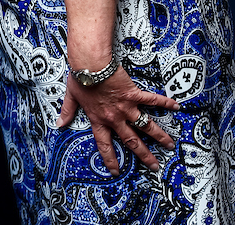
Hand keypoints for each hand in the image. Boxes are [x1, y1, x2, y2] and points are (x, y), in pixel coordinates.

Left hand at [58, 65, 179, 174]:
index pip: (104, 144)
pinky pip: (151, 100)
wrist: (90, 65)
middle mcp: (114, 118)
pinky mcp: (134, 94)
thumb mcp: (71, 96)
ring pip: (146, 126)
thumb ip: (67, 111)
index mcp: (98, 119)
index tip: (116, 171)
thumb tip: (59, 123)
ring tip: (170, 145)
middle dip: (144, 155)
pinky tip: (176, 106)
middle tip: (154, 166)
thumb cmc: (80, 78)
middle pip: (132, 141)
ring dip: (159, 136)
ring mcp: (126, 107)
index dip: (110, 158)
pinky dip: (164, 103)